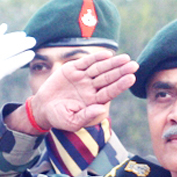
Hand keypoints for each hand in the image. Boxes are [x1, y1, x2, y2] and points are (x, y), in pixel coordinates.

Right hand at [22, 51, 137, 132]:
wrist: (42, 108)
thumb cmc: (58, 117)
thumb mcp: (71, 122)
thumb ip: (86, 117)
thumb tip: (101, 109)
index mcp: (93, 101)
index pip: (110, 91)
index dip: (120, 85)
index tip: (131, 78)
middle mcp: (91, 88)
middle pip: (108, 78)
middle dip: (121, 71)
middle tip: (134, 65)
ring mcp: (83, 78)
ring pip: (100, 68)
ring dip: (113, 63)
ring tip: (125, 58)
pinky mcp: (73, 69)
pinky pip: (87, 62)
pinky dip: (96, 58)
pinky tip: (107, 55)